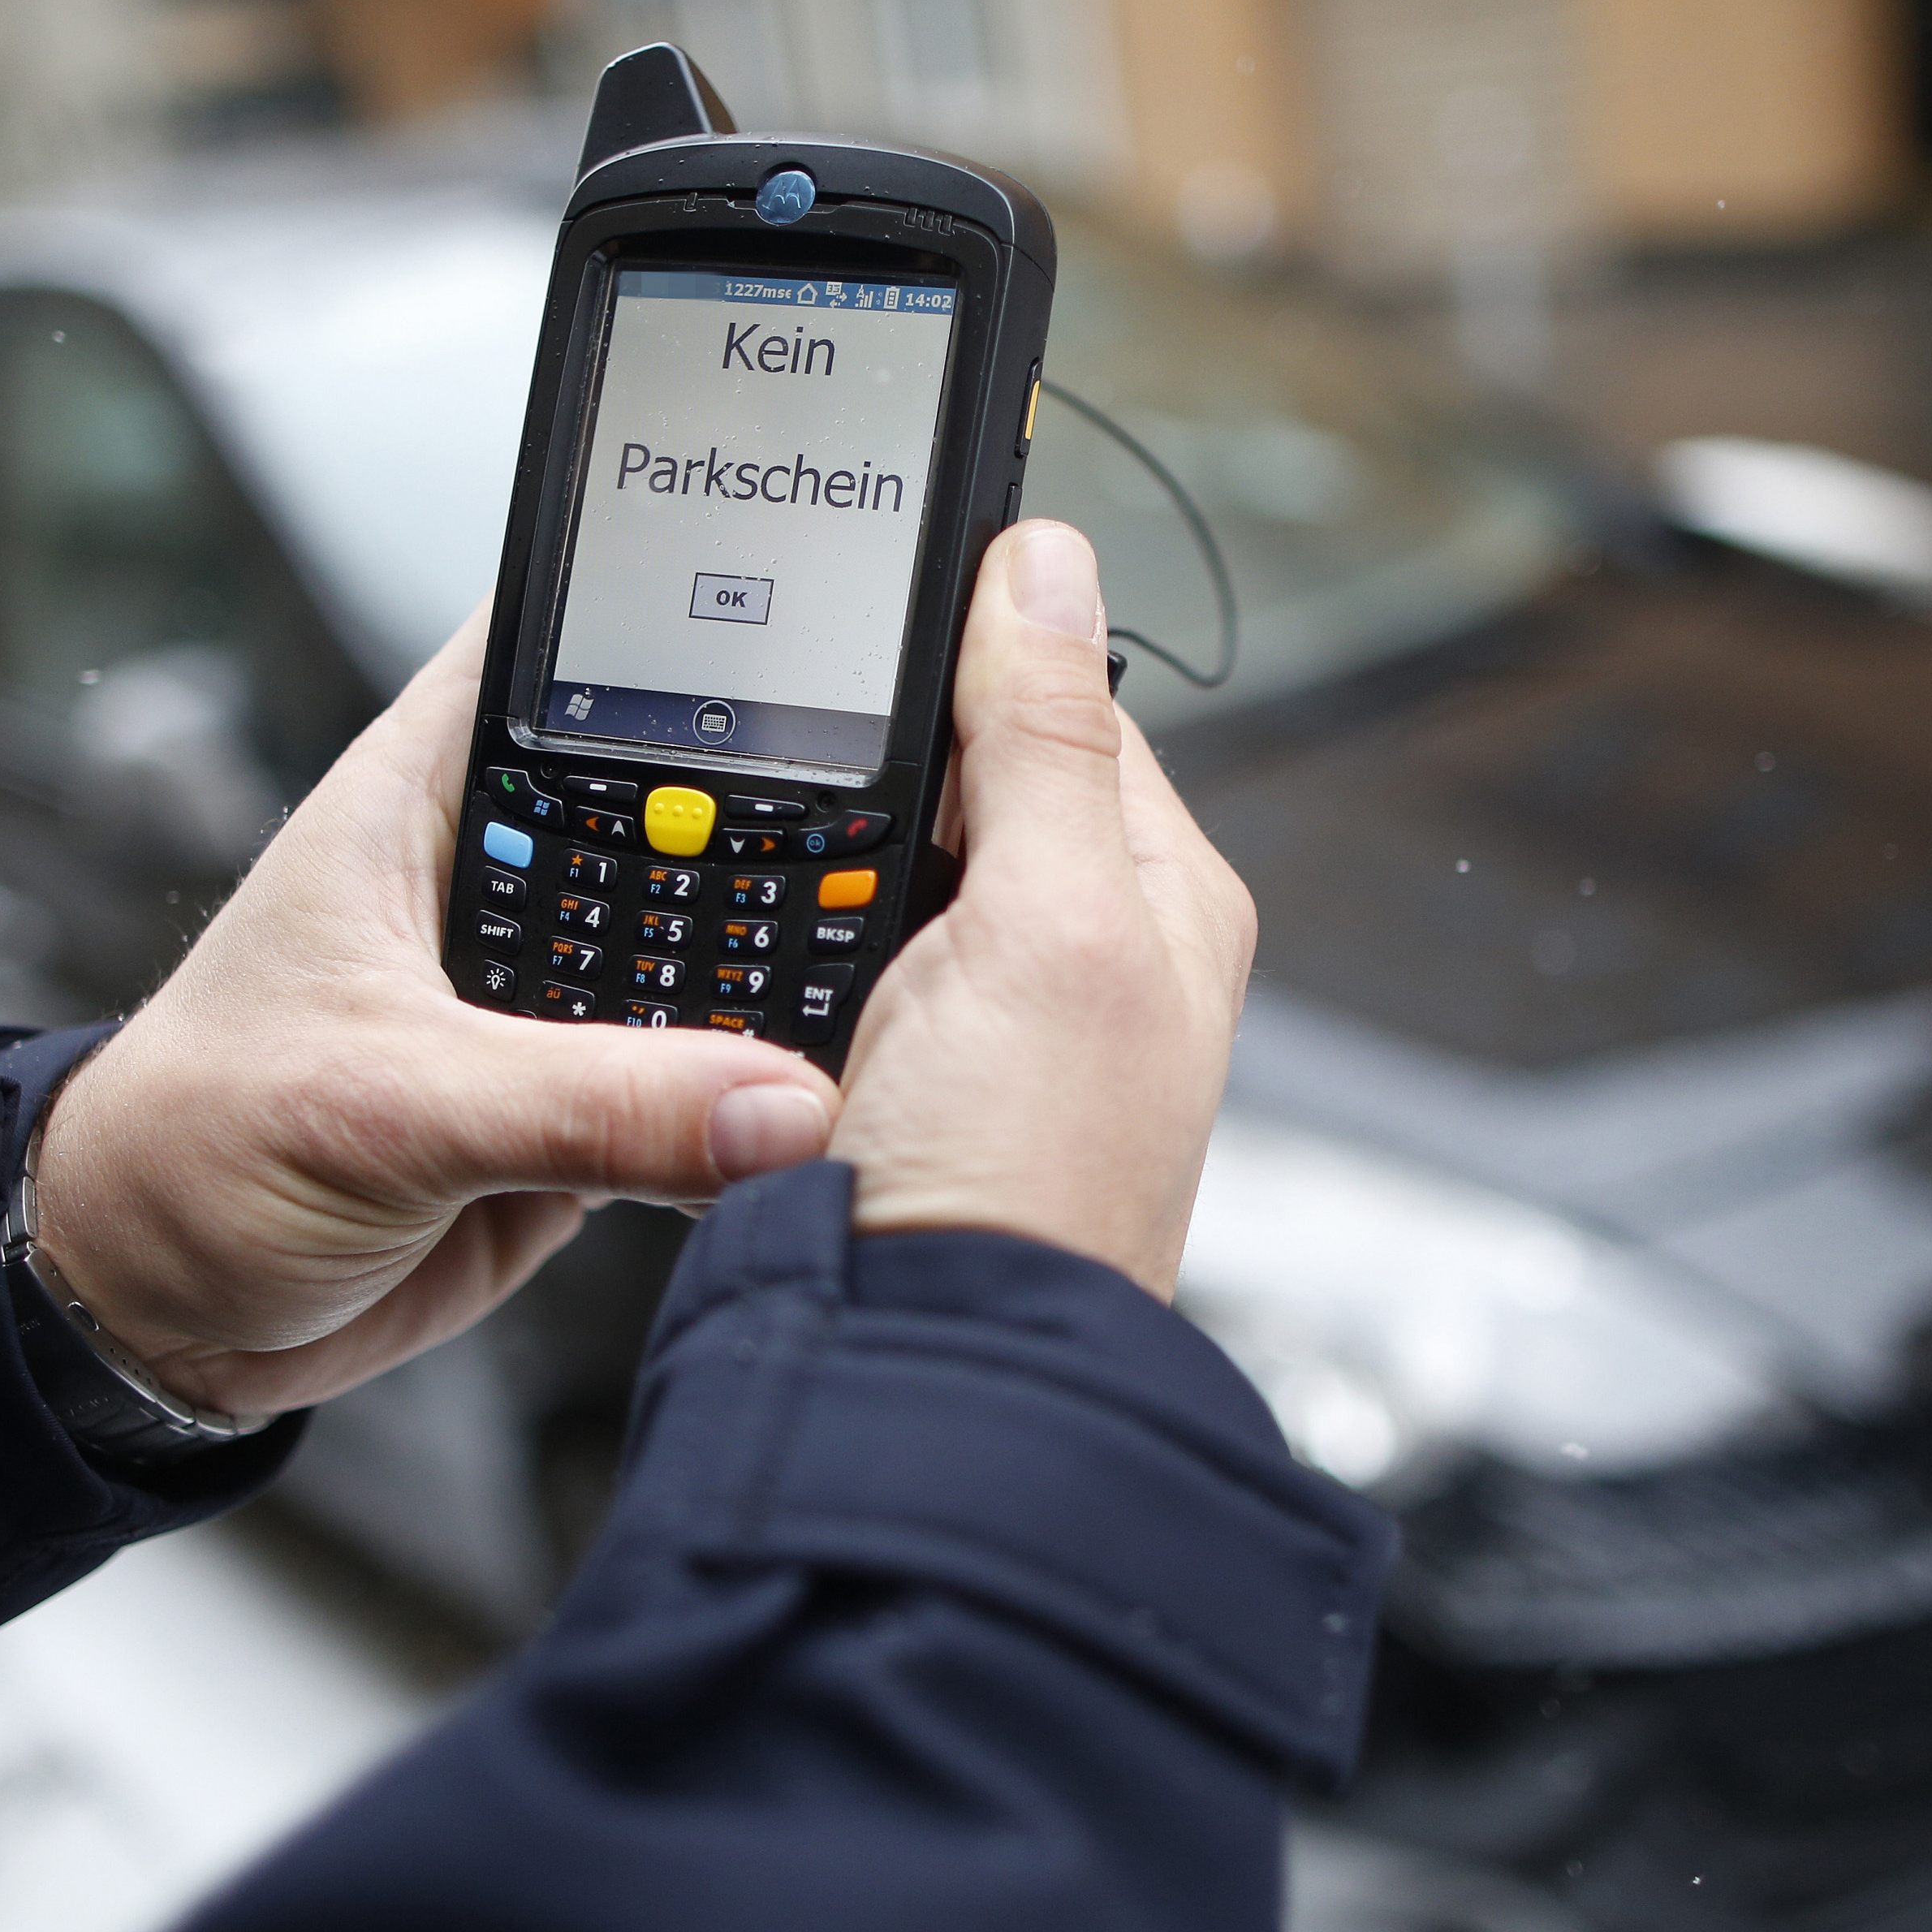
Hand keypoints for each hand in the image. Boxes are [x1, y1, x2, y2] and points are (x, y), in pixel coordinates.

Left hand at [32, 606, 841, 1416]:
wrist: (159, 1312)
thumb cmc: (188, 1148)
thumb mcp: (383, 1104)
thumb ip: (581, 1103)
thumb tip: (769, 1105)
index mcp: (431, 797)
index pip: (582, 645)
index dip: (699, 609)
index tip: (836, 603)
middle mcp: (507, 876)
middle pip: (689, 798)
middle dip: (798, 810)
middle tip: (934, 815)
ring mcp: (552, 993)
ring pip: (714, 942)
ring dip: (787, 969)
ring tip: (914, 960)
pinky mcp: (585, 1101)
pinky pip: (710, 1082)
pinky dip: (767, 1099)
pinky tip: (838, 1093)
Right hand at [828, 522, 1254, 1297]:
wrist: (922, 1368)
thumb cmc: (1021, 1179)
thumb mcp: (1046, 920)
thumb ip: (1042, 737)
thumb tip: (1043, 564)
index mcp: (1165, 898)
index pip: (1071, 701)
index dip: (974, 648)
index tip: (872, 606)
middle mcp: (1093, 954)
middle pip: (974, 778)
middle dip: (889, 754)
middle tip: (799, 735)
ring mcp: (995, 1020)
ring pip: (899, 861)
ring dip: (838, 842)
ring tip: (780, 840)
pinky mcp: (906, 1074)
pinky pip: (846, 950)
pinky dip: (802, 924)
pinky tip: (766, 935)